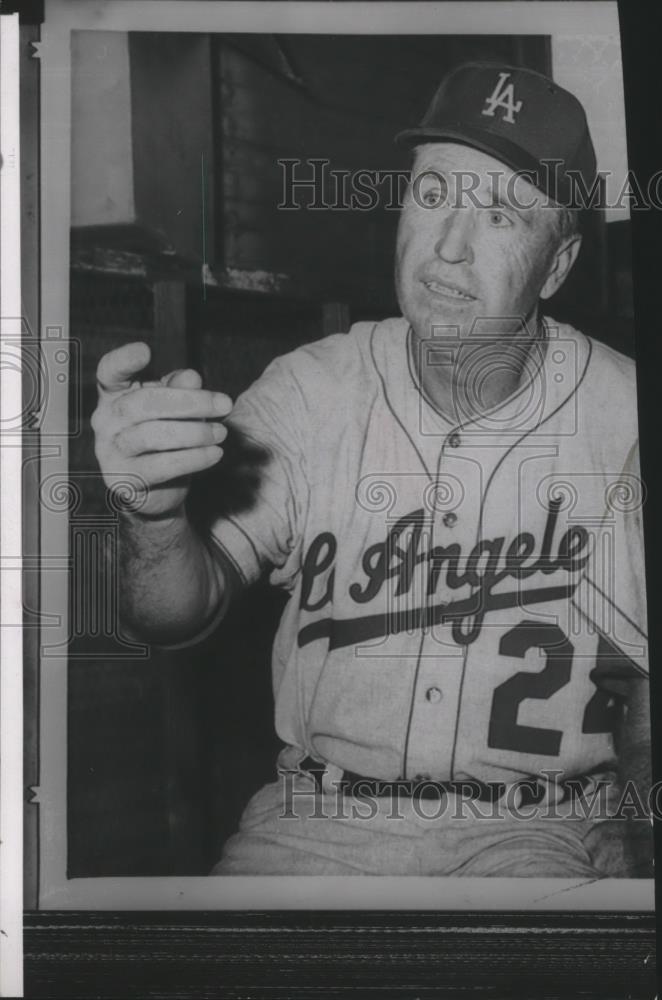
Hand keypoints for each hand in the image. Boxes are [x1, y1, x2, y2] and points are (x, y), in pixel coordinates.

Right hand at [92, 341, 231, 518]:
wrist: (156, 488)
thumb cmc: (165, 437)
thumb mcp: (175, 408)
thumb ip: (180, 390)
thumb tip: (191, 377)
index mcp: (114, 394)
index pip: (110, 371)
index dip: (123, 360)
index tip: (146, 350)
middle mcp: (105, 419)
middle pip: (142, 403)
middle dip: (188, 402)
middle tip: (224, 404)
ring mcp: (109, 450)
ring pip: (150, 435)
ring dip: (193, 433)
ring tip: (220, 433)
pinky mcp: (124, 478)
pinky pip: (160, 466)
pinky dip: (192, 459)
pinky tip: (214, 454)